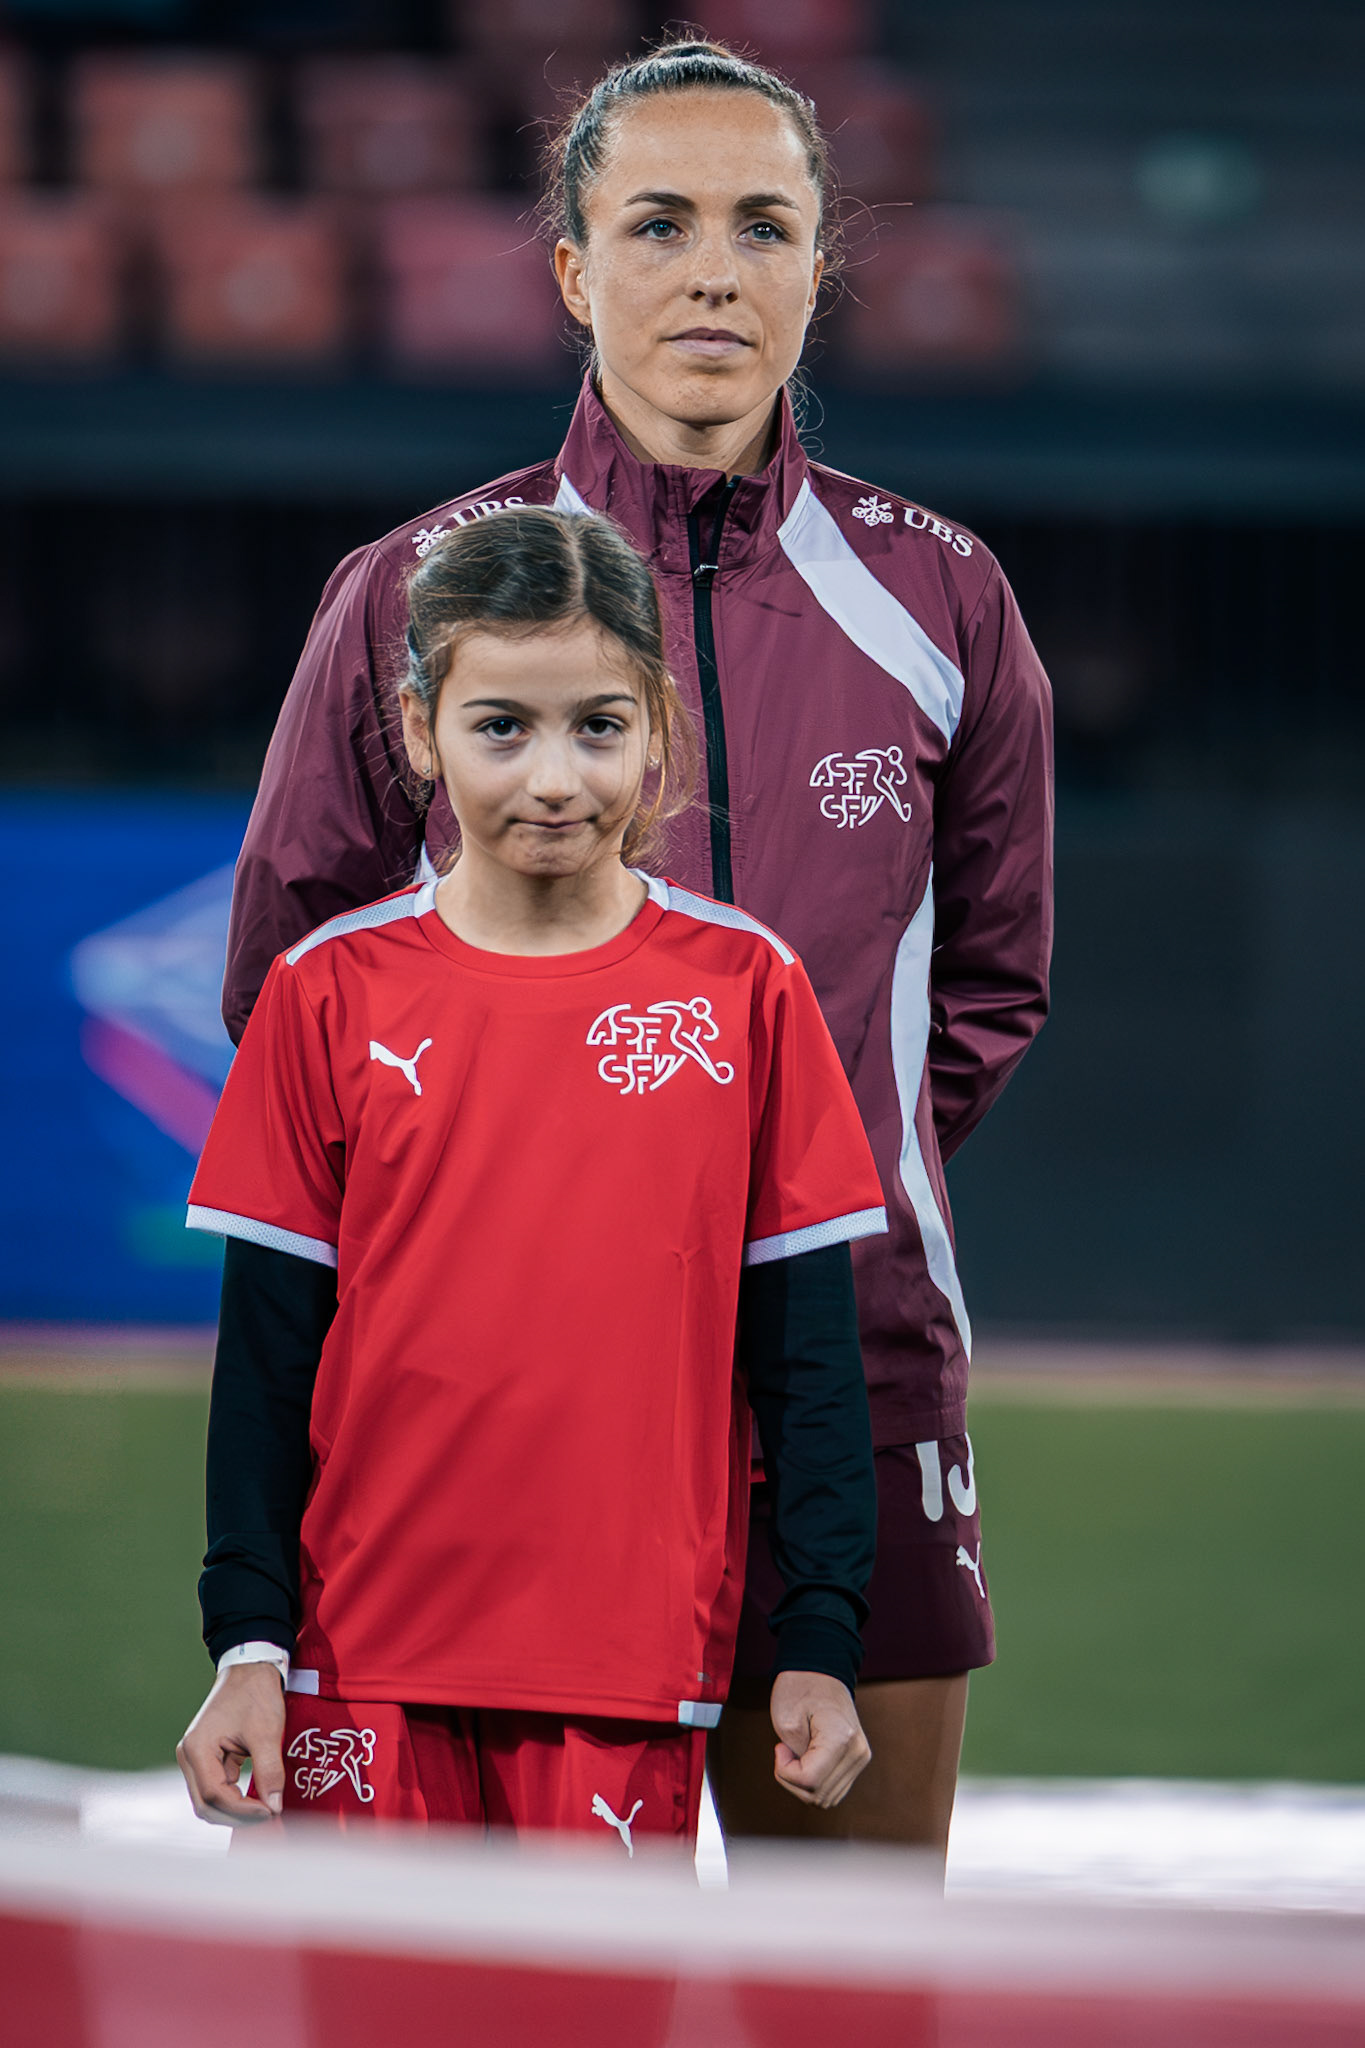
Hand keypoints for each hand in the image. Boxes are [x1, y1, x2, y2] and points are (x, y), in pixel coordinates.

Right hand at [176, 1663, 286, 1826]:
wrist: (251, 1667)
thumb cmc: (255, 1694)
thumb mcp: (266, 1733)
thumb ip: (269, 1772)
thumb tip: (274, 1807)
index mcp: (197, 1748)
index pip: (214, 1795)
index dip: (242, 1810)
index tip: (269, 1812)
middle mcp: (189, 1755)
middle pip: (206, 1804)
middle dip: (236, 1816)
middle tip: (267, 1816)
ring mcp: (196, 1757)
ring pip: (209, 1799)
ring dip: (235, 1810)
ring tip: (264, 1810)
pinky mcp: (207, 1757)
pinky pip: (216, 1787)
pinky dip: (234, 1797)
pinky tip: (256, 1799)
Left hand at [769, 1670, 871, 1807]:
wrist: (820, 1670)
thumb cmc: (799, 1689)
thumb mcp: (785, 1722)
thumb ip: (795, 1762)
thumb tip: (808, 1785)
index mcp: (841, 1738)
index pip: (809, 1781)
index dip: (785, 1771)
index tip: (780, 1747)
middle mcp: (857, 1752)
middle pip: (817, 1795)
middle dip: (792, 1779)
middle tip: (786, 1749)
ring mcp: (860, 1758)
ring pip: (825, 1799)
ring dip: (802, 1783)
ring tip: (797, 1753)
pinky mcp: (857, 1761)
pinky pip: (831, 1790)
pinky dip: (813, 1783)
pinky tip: (807, 1759)